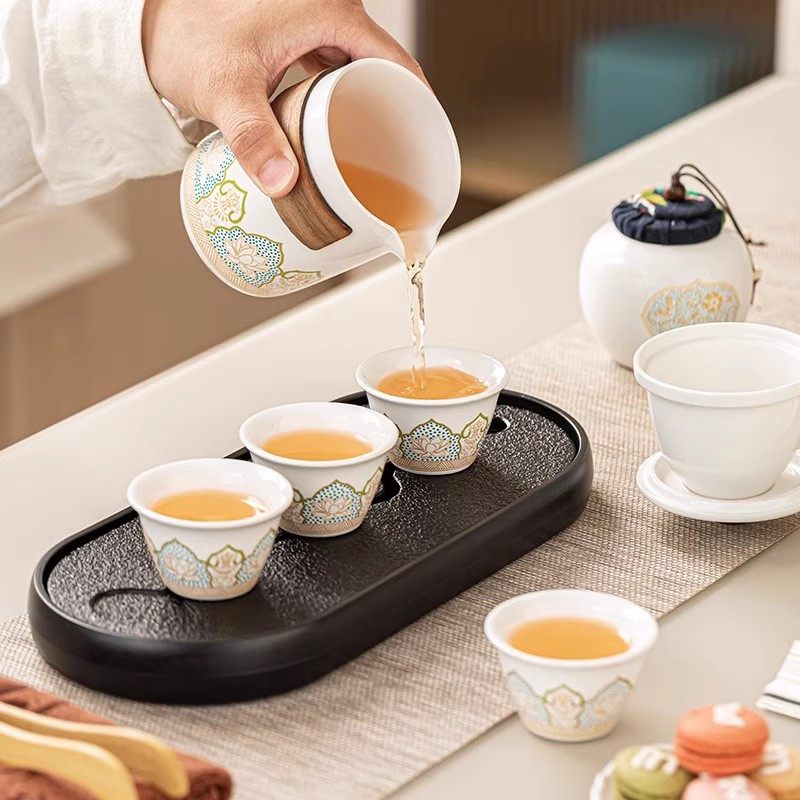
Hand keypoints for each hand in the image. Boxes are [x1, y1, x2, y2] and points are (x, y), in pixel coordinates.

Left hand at [142, 0, 426, 196]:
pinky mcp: (294, 37)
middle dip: (391, 113)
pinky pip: (332, 70)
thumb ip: (254, 138)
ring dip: (363, 108)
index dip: (417, 104)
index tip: (424, 142)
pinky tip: (332, 130)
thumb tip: (285, 185)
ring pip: (356, 70)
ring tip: (368, 153)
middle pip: (380, 68)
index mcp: (327, 11)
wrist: (148, 25)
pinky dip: (338, 100)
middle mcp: (326, 10)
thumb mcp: (225, 90)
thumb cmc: (185, 37)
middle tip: (394, 160)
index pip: (396, 61)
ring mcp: (310, 22)